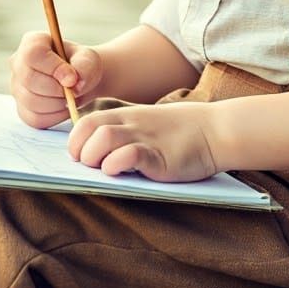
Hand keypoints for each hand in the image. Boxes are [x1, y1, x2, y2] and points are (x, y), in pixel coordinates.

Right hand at [9, 31, 103, 128]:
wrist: (79, 82)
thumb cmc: (81, 65)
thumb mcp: (89, 60)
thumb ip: (84, 67)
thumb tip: (73, 85)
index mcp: (32, 43)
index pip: (33, 54)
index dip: (53, 68)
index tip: (72, 77)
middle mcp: (18, 63)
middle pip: (29, 79)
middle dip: (57, 89)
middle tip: (72, 89)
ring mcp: (16, 87)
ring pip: (31, 101)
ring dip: (57, 103)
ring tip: (69, 97)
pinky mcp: (22, 109)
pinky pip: (35, 118)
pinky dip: (55, 116)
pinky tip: (63, 106)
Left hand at [67, 102, 218, 181]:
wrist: (214, 130)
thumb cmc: (178, 132)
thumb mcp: (145, 124)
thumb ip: (122, 132)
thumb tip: (93, 154)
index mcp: (124, 116)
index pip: (85, 122)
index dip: (74, 140)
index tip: (78, 156)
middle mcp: (130, 124)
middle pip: (88, 129)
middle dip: (80, 151)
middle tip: (89, 166)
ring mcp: (144, 139)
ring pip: (104, 138)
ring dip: (94, 156)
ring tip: (102, 169)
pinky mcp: (159, 156)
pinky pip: (130, 155)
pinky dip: (116, 164)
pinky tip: (118, 171)